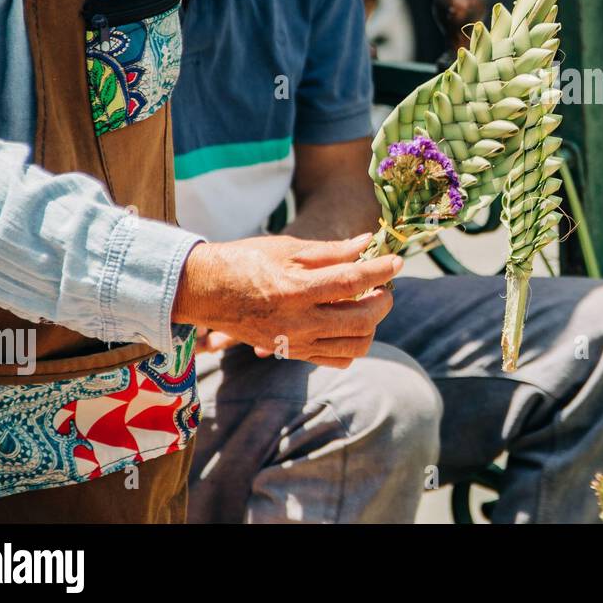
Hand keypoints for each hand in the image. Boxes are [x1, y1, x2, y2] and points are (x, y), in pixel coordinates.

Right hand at [173, 233, 400, 368]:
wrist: (206, 291)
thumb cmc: (247, 261)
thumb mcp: (289, 247)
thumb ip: (332, 250)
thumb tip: (369, 243)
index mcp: (297, 289)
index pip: (353, 282)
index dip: (381, 271)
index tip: (397, 261)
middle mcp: (298, 322)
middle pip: (362, 319)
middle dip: (383, 300)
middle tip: (383, 284)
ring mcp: (296, 342)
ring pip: (356, 345)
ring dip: (372, 324)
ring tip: (368, 302)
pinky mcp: (292, 353)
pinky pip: (337, 359)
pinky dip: (352, 343)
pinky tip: (350, 323)